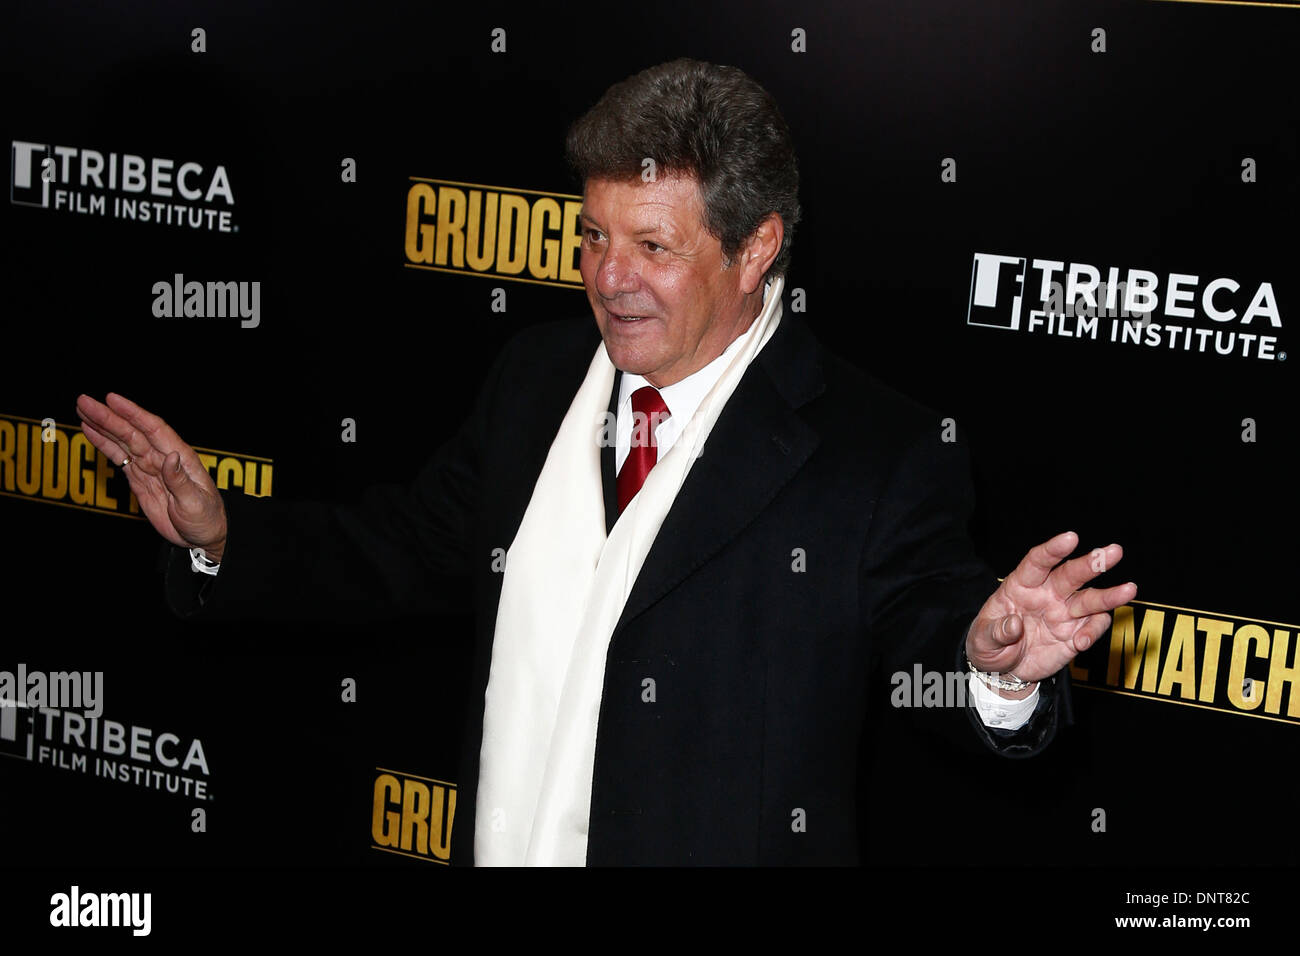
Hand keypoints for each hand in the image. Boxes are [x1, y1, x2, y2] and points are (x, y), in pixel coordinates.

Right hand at [76, 392, 227, 561]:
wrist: (202, 535)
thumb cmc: (206, 518)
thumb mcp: (195, 503)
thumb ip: (180, 481)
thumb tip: (171, 457)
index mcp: (180, 458)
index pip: (153, 429)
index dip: (133, 413)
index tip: (112, 399)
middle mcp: (163, 457)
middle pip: (132, 432)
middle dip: (108, 416)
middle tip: (84, 401)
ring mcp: (149, 467)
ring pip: (123, 441)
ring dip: (102, 425)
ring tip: (82, 409)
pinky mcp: (140, 479)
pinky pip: (120, 458)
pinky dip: (104, 444)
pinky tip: (90, 431)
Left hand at [965, 531, 1135, 693]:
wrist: (1003, 671)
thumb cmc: (988, 643)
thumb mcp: (981, 639)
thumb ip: (996, 631)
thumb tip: (1014, 625)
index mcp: (1021, 585)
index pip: (1038, 562)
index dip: (1053, 550)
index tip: (1071, 538)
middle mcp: (1047, 594)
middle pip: (1071, 575)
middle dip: (1092, 563)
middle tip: (1113, 552)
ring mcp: (1064, 613)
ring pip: (1090, 599)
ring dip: (1109, 595)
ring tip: (1129, 590)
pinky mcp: (1076, 634)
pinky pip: (1091, 628)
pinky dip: (1092, 633)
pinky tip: (1082, 642)